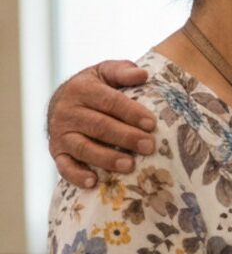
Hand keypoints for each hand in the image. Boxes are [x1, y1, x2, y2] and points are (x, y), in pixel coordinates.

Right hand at [47, 60, 155, 187]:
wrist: (63, 100)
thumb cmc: (96, 86)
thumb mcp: (106, 72)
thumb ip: (123, 71)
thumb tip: (143, 75)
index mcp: (81, 89)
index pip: (109, 102)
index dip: (131, 113)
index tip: (151, 123)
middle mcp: (67, 111)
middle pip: (99, 126)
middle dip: (126, 137)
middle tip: (149, 146)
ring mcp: (60, 133)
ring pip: (83, 147)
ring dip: (107, 158)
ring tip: (130, 165)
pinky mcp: (56, 152)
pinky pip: (64, 166)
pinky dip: (77, 175)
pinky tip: (94, 182)